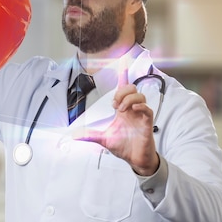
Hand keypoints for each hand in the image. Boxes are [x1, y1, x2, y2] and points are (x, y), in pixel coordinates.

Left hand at [70, 59, 159, 175]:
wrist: (135, 159)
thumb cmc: (123, 147)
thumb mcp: (103, 139)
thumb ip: (90, 135)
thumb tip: (74, 135)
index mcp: (122, 110)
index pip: (123, 89)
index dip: (123, 76)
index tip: (122, 62)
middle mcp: (132, 109)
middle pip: (131, 88)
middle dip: (122, 91)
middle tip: (114, 104)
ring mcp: (140, 115)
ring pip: (140, 95)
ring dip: (128, 98)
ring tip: (120, 109)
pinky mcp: (147, 122)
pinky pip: (147, 108)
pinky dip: (140, 105)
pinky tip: (132, 109)